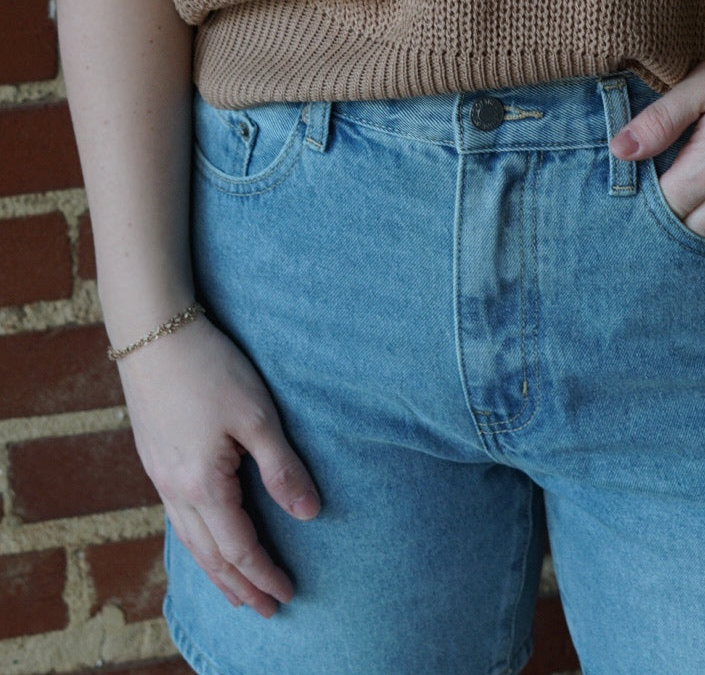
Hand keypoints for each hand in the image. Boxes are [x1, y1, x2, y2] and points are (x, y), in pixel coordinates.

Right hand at [115, 310, 320, 615]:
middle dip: (240, 587)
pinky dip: (197, 544)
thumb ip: (282, 468)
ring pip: (190, 542)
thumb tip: (310, 514)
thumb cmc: (211, 369)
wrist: (153, 336)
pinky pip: (178, 520)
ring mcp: (160, 478)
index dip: (265, 574)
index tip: (288, 594)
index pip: (240, 548)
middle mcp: (176, 492)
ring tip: (237, 591)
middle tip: (266, 610)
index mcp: (203, 486)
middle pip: (210, 557)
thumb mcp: (257, 416)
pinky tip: (206, 541)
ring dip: (216, 572)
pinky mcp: (155, 460)